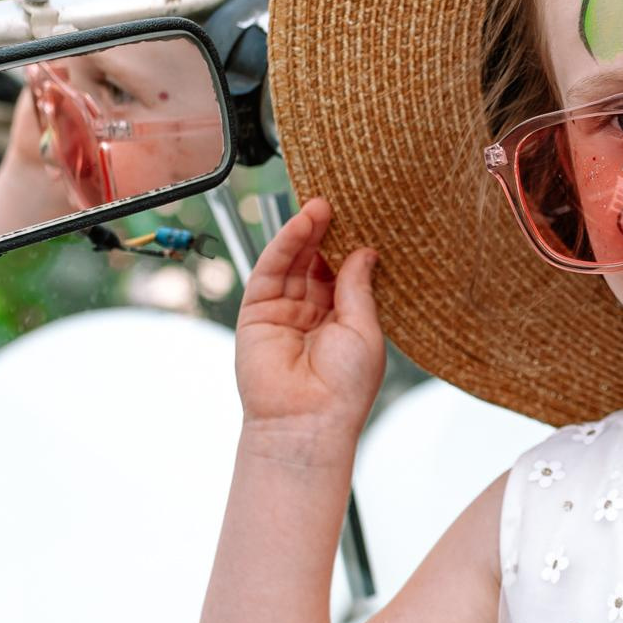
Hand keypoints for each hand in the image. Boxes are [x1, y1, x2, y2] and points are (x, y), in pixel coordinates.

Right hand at [233, 198, 383, 445]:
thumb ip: (357, 287)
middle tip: (341, 201)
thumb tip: (364, 251)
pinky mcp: (257, 311)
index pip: (343, 273)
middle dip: (327, 232)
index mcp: (343, 321)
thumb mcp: (364, 329)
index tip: (361, 217)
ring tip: (322, 205)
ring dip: (307, 231)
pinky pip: (271, 270)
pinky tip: (302, 224)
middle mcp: (313, 314)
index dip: (348, 245)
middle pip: (316, 262)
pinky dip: (285, 244)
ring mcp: (284, 312)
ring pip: (294, 262)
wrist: (307, 421)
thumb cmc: (344, 388)